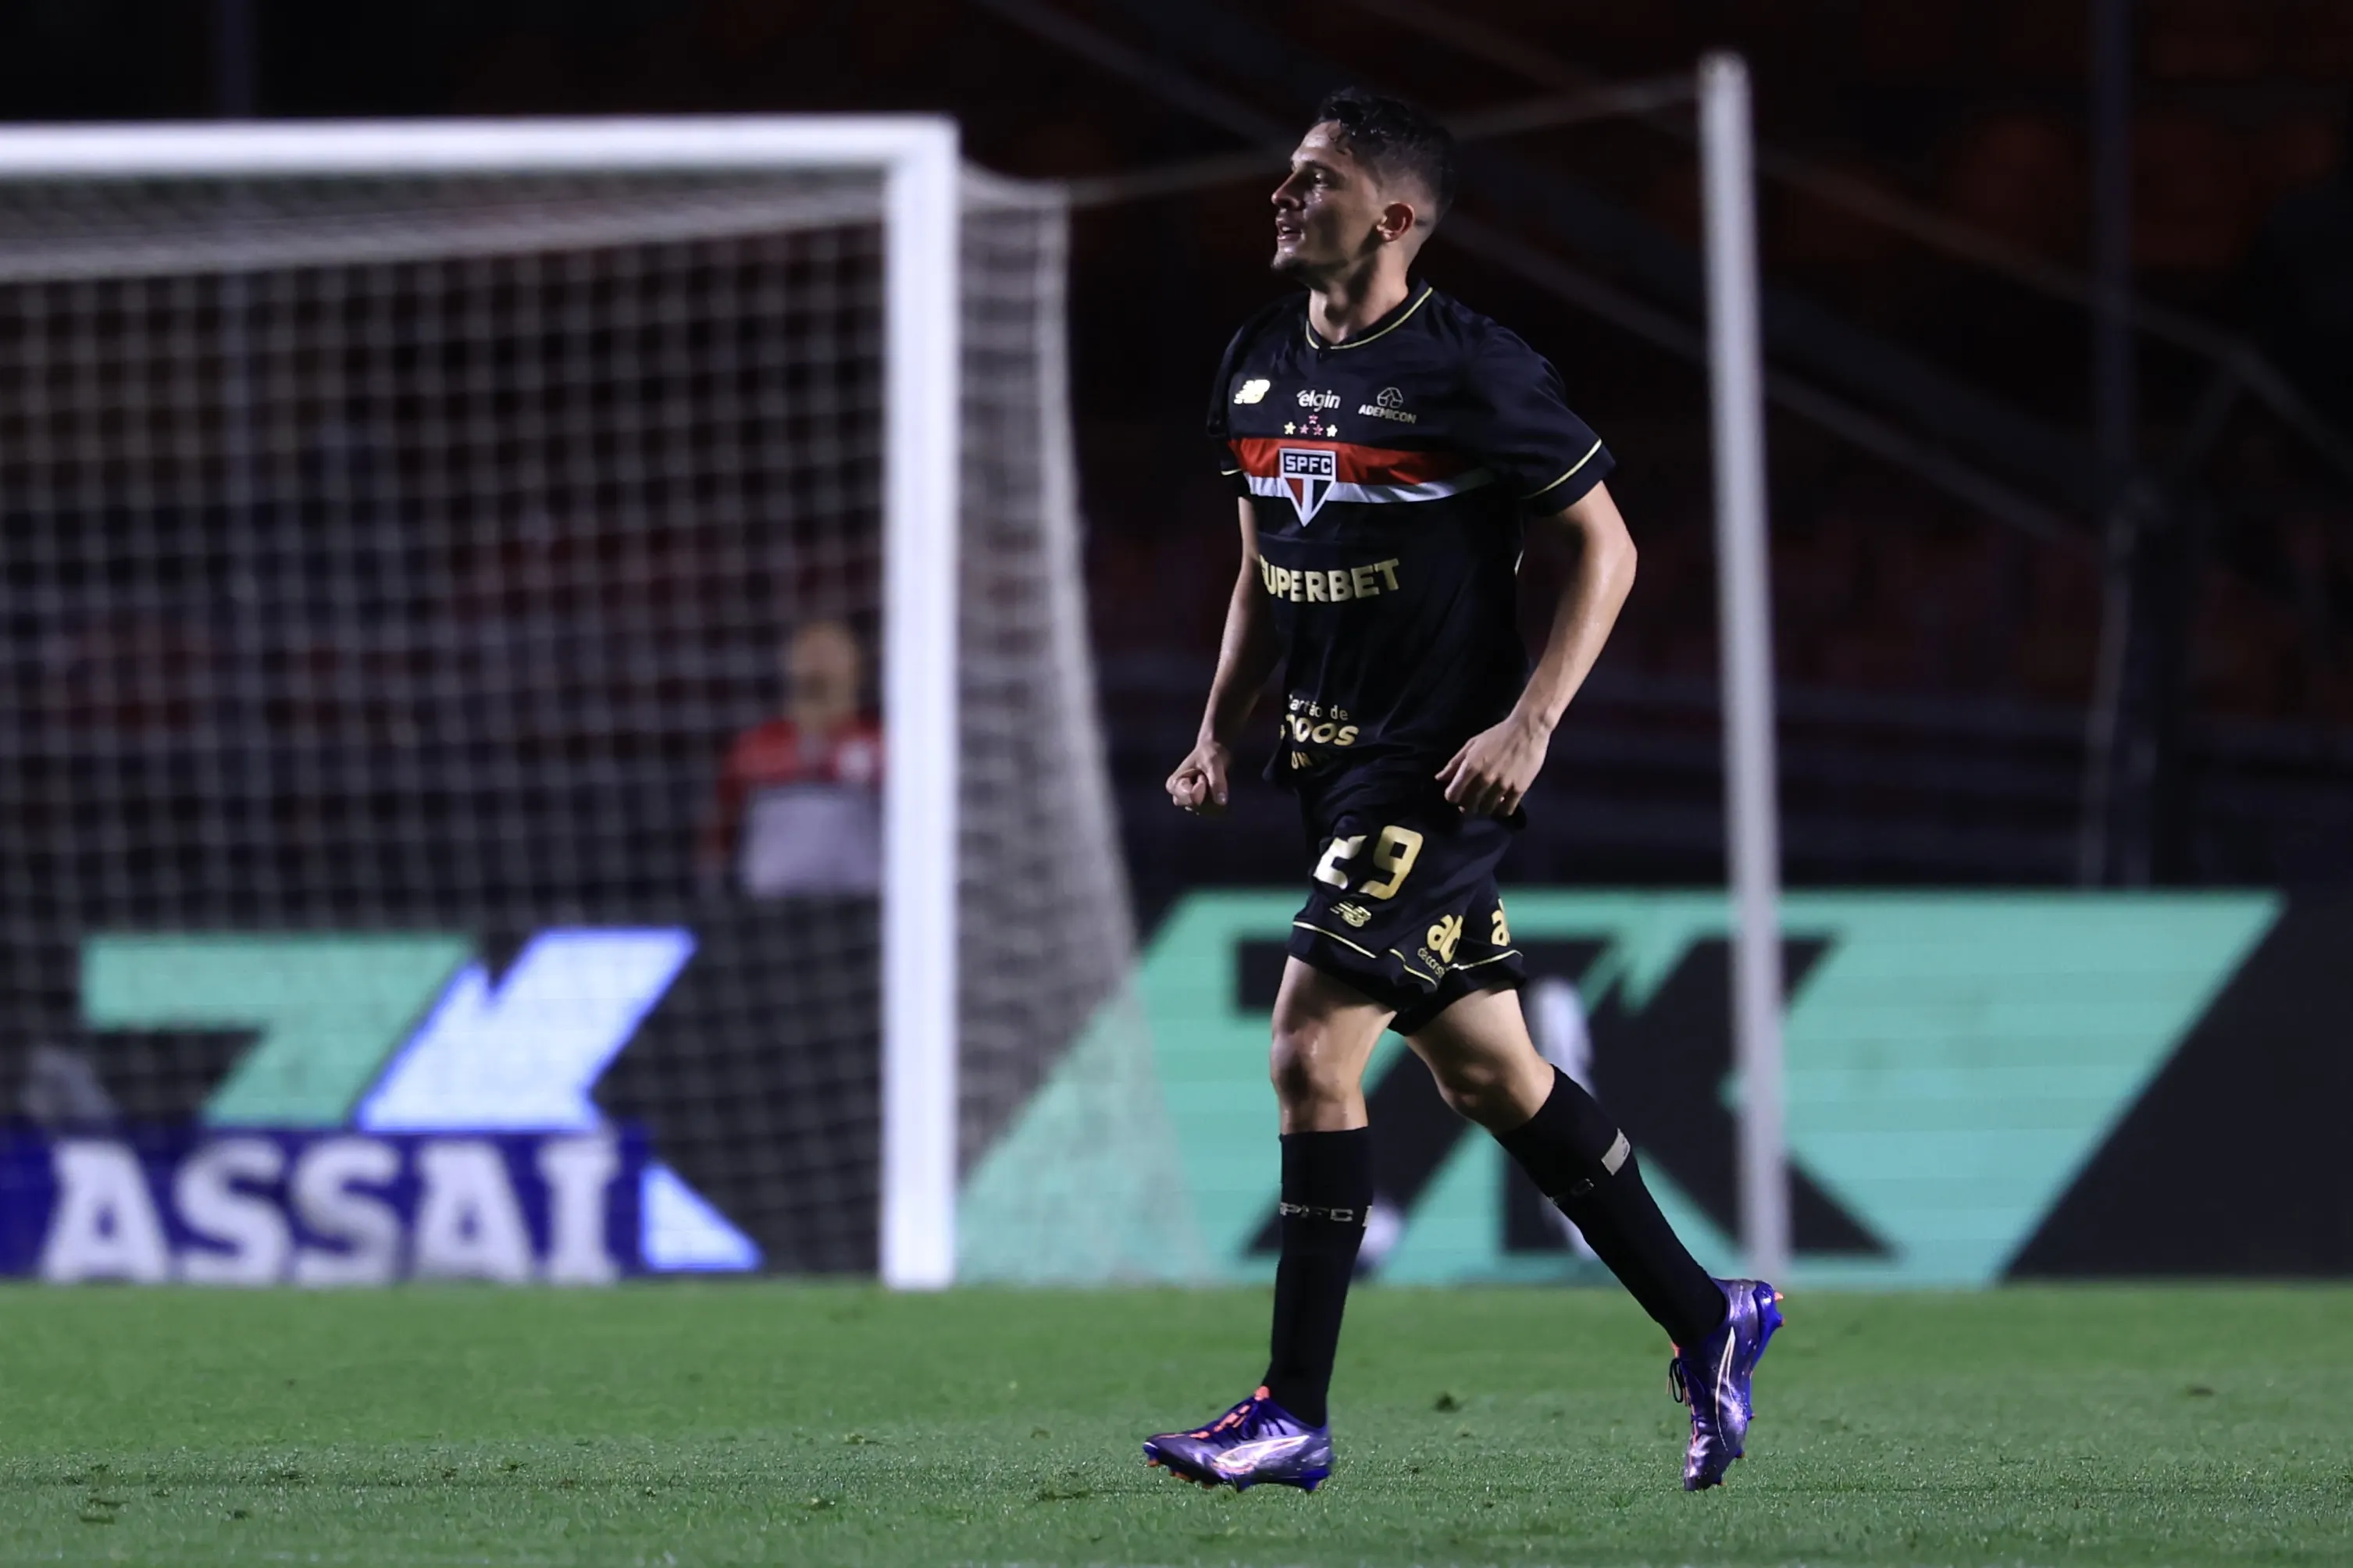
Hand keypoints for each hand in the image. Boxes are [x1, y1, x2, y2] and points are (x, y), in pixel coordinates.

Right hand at [1167, 739, 1233, 815]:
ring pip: (1206, 810)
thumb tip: (1221, 802)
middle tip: (1206, 777)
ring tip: (1210, 781)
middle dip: (1207, 793)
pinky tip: (1216, 788)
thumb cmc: (1209, 754)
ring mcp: (1189, 803)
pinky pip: (1213, 811)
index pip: (1191, 797)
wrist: (1214, 752)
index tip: (1202, 774)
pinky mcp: (1201, 807)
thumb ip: (1217, 782)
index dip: (1202, 787)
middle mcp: (1179, 797)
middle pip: (1197, 806)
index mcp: (1174, 785)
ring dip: (1213, 796)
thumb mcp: (1213, 764)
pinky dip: (1218, 801)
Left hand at [1436, 714, 1550, 816]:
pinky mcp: (1519, 789)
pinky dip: (1502, 810)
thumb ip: (1455, 763)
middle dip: (1467, 805)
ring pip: (1487, 810)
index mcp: (1470, 766)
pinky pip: (1506, 810)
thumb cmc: (1498, 735)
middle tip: (1473, 801)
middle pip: (1469, 806)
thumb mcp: (1472, 744)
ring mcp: (1502, 785)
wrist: (1527, 729)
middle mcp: (1484, 778)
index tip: (1458, 795)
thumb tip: (1439, 778)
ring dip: (1485, 808)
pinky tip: (1502, 803)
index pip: (1453, 795)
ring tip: (1487, 802)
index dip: (1453, 797)